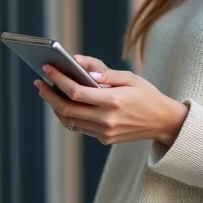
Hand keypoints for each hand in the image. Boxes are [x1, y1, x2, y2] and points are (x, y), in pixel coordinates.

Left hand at [34, 55, 188, 145]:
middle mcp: (106, 120)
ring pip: (69, 121)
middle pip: (66, 109)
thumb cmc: (147, 95)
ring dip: (55, 106)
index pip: (76, 92)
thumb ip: (104, 71)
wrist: (164, 122)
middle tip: (39, 82)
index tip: (47, 69)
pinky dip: (68, 115)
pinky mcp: (104, 139)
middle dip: (49, 94)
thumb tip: (80, 63)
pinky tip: (64, 102)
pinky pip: (79, 127)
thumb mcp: (129, 78)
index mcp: (113, 102)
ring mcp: (104, 132)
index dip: (58, 80)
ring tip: (48, 91)